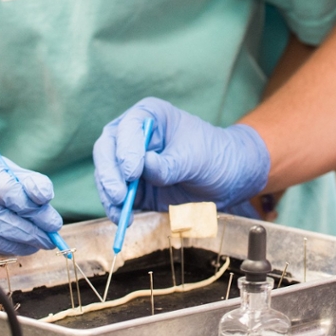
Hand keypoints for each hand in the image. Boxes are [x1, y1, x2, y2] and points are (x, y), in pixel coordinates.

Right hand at [0, 147, 62, 255]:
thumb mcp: (7, 167)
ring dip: (16, 245)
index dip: (31, 207)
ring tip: (36, 244)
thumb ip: (29, 181)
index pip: (6, 189)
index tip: (53, 221)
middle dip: (29, 232)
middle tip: (50, 239)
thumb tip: (45, 197)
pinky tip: (14, 247)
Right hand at [93, 98, 269, 224]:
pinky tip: (123, 219)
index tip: (133, 172)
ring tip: (121, 211)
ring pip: (107, 175)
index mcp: (151, 116)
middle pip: (108, 149)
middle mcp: (135, 136)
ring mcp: (132, 162)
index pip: (128, 127)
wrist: (228, 179)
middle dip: (110, 173)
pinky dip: (116, 209)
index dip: (125, 148)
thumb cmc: (216, 155)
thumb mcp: (196, 158)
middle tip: (119, 194)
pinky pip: (117, 197)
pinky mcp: (134, 187)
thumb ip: (169, 164)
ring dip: (109, 194)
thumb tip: (144, 166)